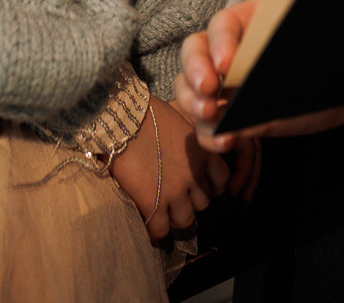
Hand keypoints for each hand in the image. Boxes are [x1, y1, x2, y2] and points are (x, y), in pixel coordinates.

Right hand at [109, 95, 229, 240]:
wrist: (122, 121)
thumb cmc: (145, 114)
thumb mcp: (177, 119)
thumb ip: (186, 138)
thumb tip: (182, 145)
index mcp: (201, 152)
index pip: (221, 180)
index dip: (209, 186)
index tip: (196, 186)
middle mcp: (193, 174)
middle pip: (203, 203)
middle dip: (189, 202)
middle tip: (173, 198)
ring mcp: (175, 191)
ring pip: (185, 221)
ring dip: (173, 217)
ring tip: (159, 211)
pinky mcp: (153, 204)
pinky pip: (161, 230)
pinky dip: (154, 230)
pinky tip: (144, 219)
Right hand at [175, 0, 343, 148]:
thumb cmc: (334, 53)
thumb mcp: (315, 46)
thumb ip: (287, 53)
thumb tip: (265, 68)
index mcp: (251, 19)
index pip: (223, 24)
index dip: (220, 42)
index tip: (226, 65)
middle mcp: (231, 48)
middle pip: (195, 51)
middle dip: (194, 72)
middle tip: (208, 92)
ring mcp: (228, 83)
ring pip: (190, 87)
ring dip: (193, 102)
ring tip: (210, 116)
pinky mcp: (233, 115)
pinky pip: (207, 124)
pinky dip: (209, 134)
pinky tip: (225, 141)